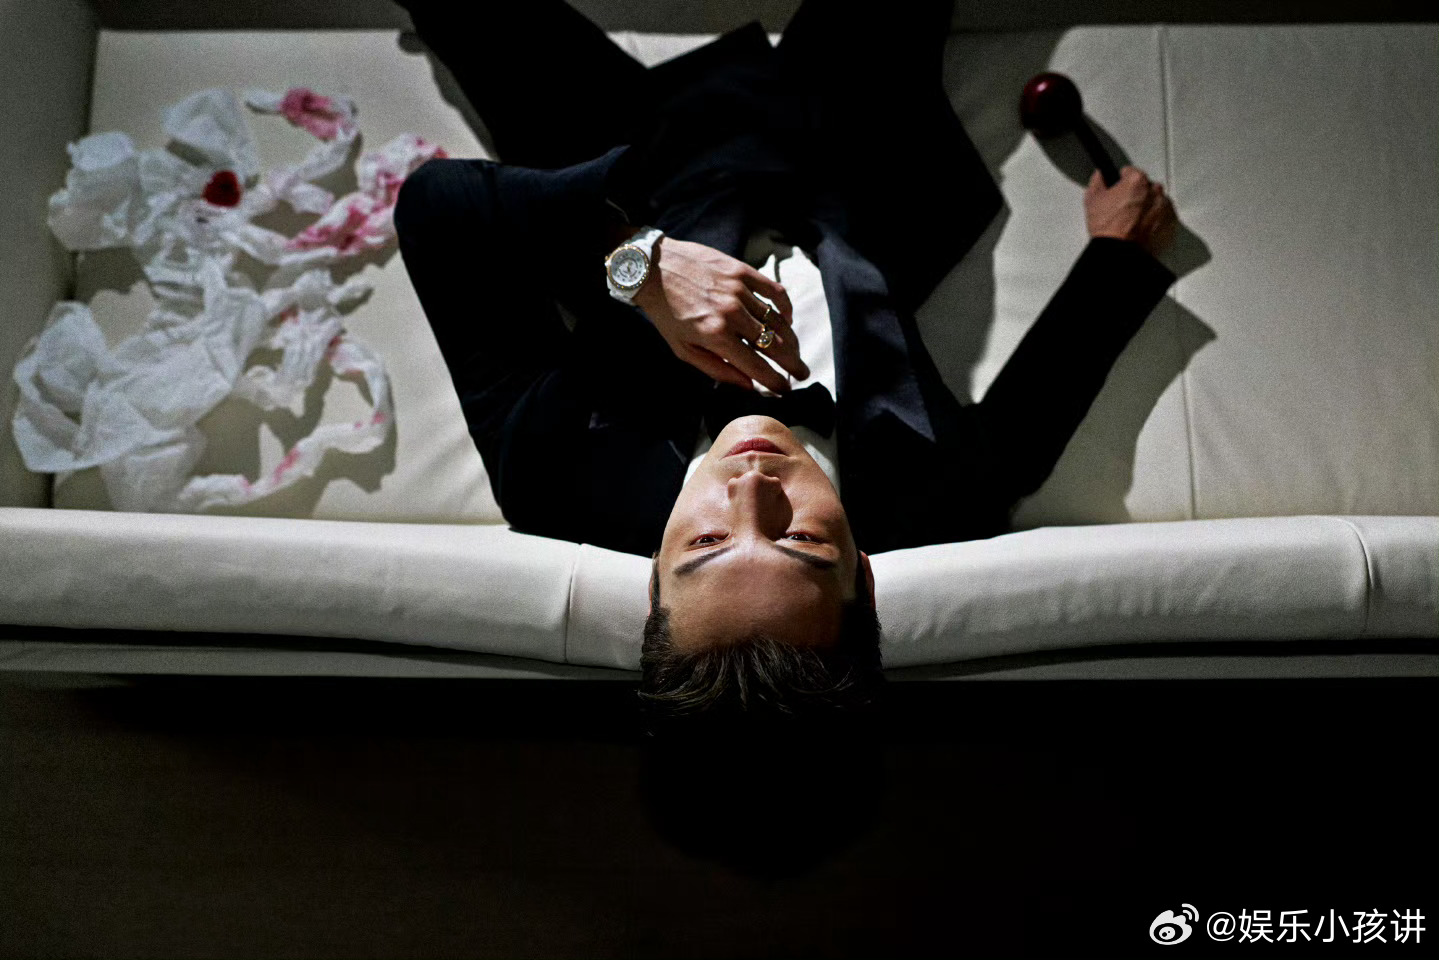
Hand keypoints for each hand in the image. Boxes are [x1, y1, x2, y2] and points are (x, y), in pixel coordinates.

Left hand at [631, 237, 806, 392]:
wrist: (653, 268)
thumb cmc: (665, 312)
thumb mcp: (682, 349)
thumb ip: (716, 369)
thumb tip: (747, 385)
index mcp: (716, 336)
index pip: (756, 365)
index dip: (774, 381)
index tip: (785, 390)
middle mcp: (731, 313)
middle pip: (774, 344)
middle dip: (792, 363)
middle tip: (802, 374)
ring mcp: (739, 290)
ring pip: (777, 320)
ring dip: (790, 340)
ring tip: (795, 352)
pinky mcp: (742, 271)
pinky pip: (774, 291)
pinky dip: (785, 307)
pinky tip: (786, 319)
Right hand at [1085, 166, 1176, 257]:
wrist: (1122, 254)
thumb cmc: (1110, 229)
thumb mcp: (1092, 200)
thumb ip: (1098, 182)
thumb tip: (1100, 177)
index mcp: (1137, 181)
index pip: (1130, 172)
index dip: (1121, 182)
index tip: (1118, 190)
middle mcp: (1155, 191)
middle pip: (1146, 187)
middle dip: (1137, 195)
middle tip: (1124, 210)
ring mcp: (1166, 208)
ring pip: (1157, 203)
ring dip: (1148, 209)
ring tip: (1133, 223)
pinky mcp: (1171, 225)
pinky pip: (1164, 219)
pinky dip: (1156, 223)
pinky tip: (1142, 231)